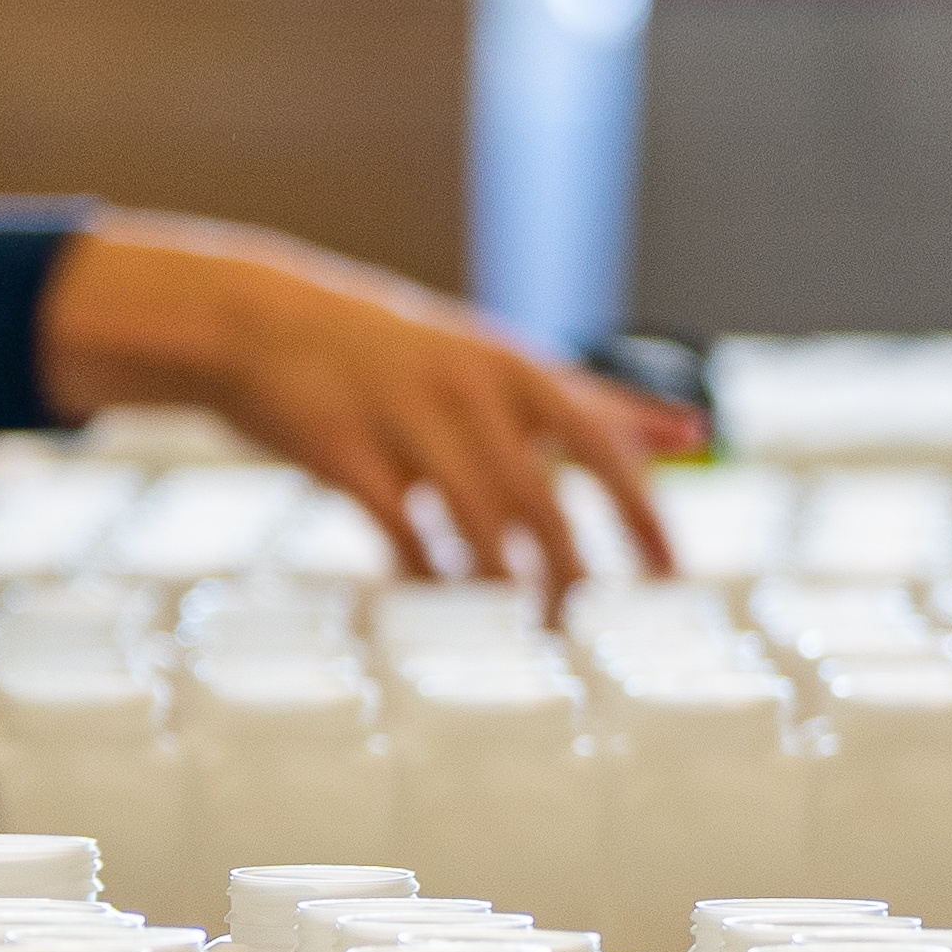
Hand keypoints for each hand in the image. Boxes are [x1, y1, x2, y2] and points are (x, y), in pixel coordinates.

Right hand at [37, 214, 695, 589]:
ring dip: (502, 589)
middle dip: (569, 575)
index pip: (603, 446)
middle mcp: (469, 391)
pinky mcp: (344, 453)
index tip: (669, 577)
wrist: (260, 322)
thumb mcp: (500, 362)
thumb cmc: (394, 351)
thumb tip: (692, 430)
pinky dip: (424, 577)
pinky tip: (432, 600)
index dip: (642, 515)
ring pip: (473, 526)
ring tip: (513, 629)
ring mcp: (403, 421)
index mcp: (515, 367)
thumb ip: (592, 400)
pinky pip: (400, 533)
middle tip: (579, 628)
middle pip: (541, 503)